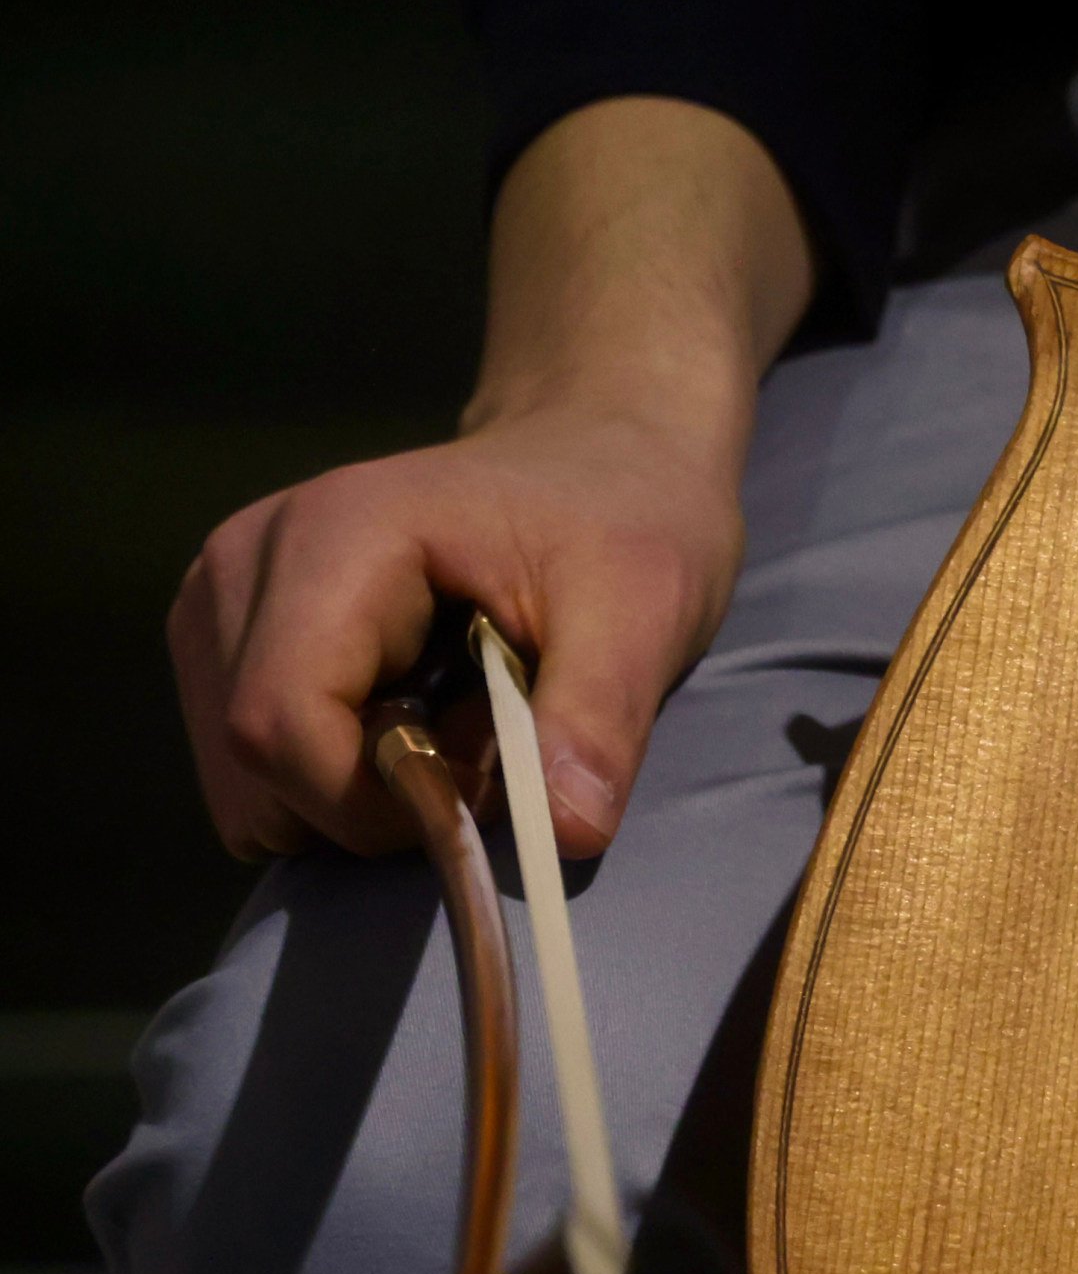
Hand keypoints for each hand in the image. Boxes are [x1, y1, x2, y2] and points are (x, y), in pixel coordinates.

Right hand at [167, 97, 812, 860]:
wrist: (613, 439)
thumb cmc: (639, 508)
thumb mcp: (654, 600)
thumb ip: (605, 713)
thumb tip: (570, 834)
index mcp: (338, 543)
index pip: (285, 733)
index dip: (381, 804)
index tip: (486, 794)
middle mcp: (248, 558)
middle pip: (251, 764)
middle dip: (372, 799)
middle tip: (490, 751)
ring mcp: (228, 589)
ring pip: (242, 770)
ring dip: (358, 785)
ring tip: (463, 723)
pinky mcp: (235, 622)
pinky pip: (253, 752)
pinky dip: (339, 765)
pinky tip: (420, 718)